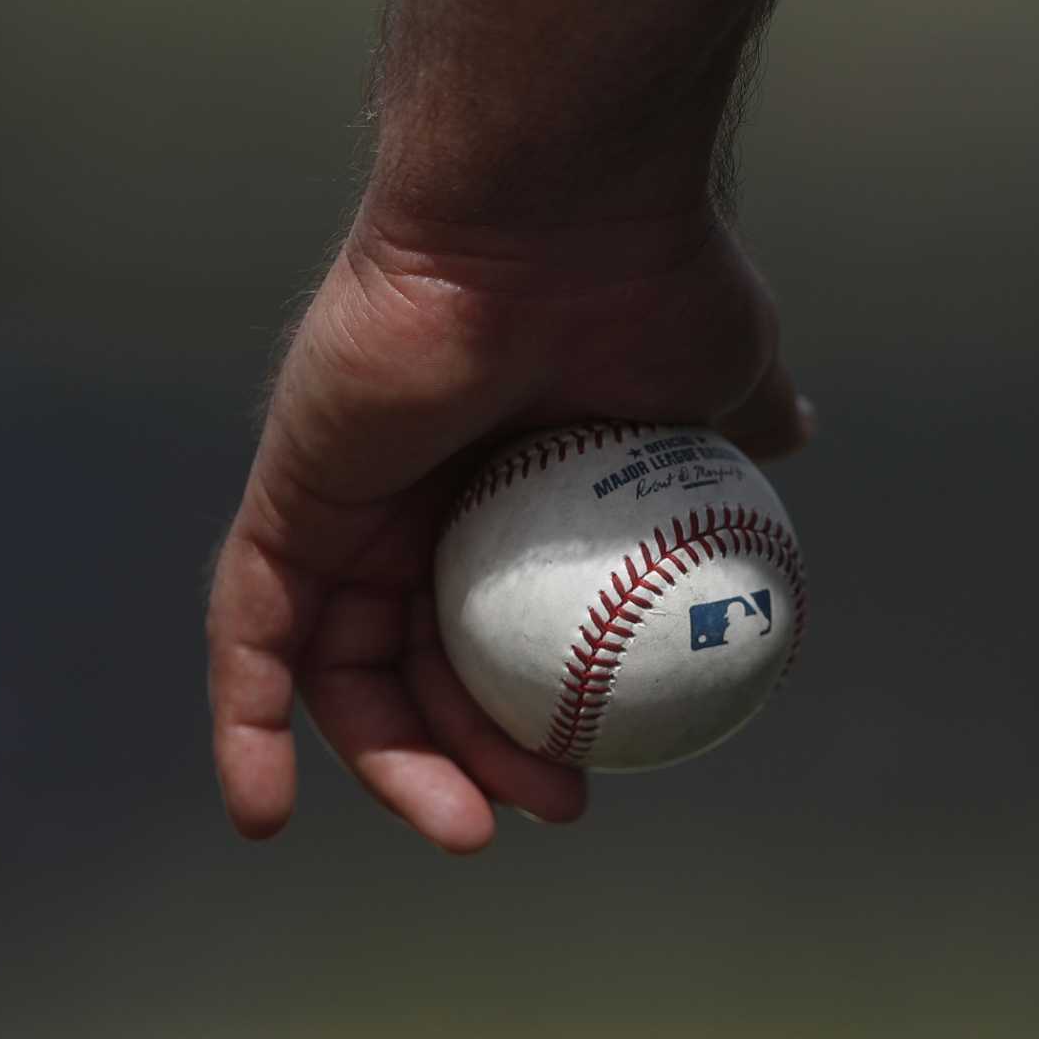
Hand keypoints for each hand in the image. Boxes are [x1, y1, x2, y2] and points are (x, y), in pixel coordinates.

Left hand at [205, 205, 810, 849]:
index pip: (502, 629)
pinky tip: (262, 815)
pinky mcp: (288, 492)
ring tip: (468, 828)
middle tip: (551, 804)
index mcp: (510, 485)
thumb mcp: (720, 376)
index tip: (598, 770)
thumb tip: (791, 442)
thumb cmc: (650, 280)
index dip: (540, 717)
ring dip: (392, 765)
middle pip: (423, 665)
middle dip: (477, 758)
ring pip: (341, 666)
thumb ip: (738, 425)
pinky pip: (251, 631)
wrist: (567, 211)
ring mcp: (348, 498)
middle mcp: (420, 496)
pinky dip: (246, 725)